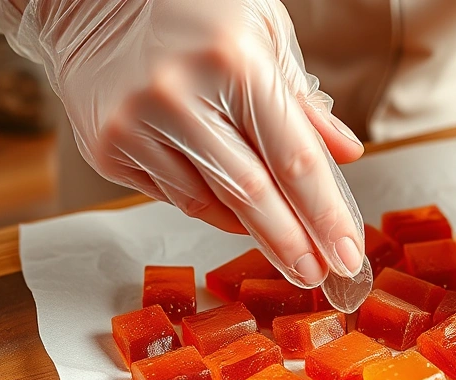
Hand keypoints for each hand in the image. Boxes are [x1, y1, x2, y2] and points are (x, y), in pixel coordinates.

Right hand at [3, 0, 366, 287]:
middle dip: (291, 245)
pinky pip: (173, 194)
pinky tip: (231, 206)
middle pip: (250, 195)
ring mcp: (135, 125)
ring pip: (208, 203)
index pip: (293, 158)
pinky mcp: (107, 146)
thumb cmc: (191, 5)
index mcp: (233, 62)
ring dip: (252, 229)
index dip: (325, 215)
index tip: (348, 255)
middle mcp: (180, 97)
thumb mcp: (263, 31)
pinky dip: (209, 204)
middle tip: (319, 277)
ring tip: (283, 242)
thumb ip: (303, 101)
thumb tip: (346, 155)